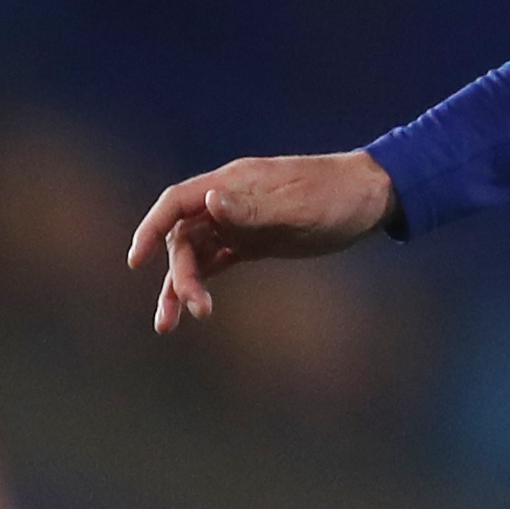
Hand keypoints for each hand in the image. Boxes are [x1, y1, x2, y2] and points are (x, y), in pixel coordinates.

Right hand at [126, 152, 394, 332]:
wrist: (371, 196)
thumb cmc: (336, 195)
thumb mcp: (298, 205)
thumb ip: (254, 208)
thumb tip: (210, 204)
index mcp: (233, 184)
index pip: (178, 203)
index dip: (153, 228)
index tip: (137, 260)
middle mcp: (228, 202)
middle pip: (185, 237)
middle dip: (179, 274)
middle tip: (192, 309)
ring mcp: (240, 223)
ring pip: (197, 255)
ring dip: (183, 285)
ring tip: (172, 324)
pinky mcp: (254, 242)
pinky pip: (218, 263)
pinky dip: (204, 283)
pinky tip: (196, 308)